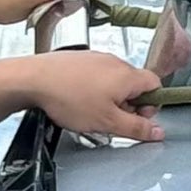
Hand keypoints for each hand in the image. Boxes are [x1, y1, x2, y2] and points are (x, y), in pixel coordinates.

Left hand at [23, 48, 164, 142]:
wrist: (34, 79)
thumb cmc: (68, 97)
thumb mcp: (107, 122)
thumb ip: (136, 128)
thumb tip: (157, 132)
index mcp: (128, 75)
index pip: (156, 85)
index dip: (150, 106)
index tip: (137, 119)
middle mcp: (115, 62)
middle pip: (135, 84)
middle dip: (128, 105)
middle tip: (112, 120)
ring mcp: (97, 58)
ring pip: (115, 81)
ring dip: (110, 98)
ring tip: (92, 113)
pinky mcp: (81, 60)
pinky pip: (97, 76)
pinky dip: (94, 90)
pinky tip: (79, 101)